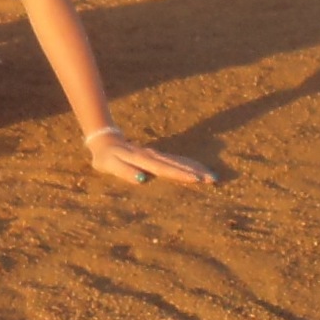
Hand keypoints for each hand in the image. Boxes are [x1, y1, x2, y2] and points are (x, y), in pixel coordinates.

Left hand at [85, 128, 212, 185]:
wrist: (105, 140)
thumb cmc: (105, 157)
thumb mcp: (108, 165)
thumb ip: (124, 171)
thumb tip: (142, 180)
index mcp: (142, 159)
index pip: (164, 168)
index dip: (180, 174)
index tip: (196, 179)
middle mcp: (152, 156)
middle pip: (177, 164)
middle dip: (196, 171)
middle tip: (213, 179)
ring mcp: (156, 155)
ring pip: (180, 161)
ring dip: (196, 168)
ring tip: (213, 177)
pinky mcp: (158, 156)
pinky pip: (177, 160)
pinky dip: (189, 164)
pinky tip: (200, 169)